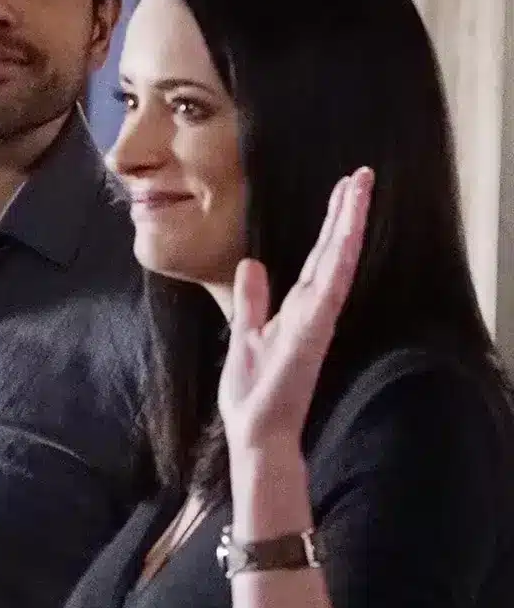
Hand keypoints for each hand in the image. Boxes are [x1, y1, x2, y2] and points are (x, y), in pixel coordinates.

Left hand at [217, 169, 372, 460]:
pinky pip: (327, 293)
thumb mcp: (245, 334)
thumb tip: (253, 263)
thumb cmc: (254, 394)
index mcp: (298, 309)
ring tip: (359, 189)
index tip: (345, 189)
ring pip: (336, 264)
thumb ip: (253, 300)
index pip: (320, 257)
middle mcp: (312, 311)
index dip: (332, 223)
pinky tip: (346, 236)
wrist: (256, 433)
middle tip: (362, 174)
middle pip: (332, 252)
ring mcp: (314, 322)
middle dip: (346, 213)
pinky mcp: (310, 336)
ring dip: (347, 226)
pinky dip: (337, 264)